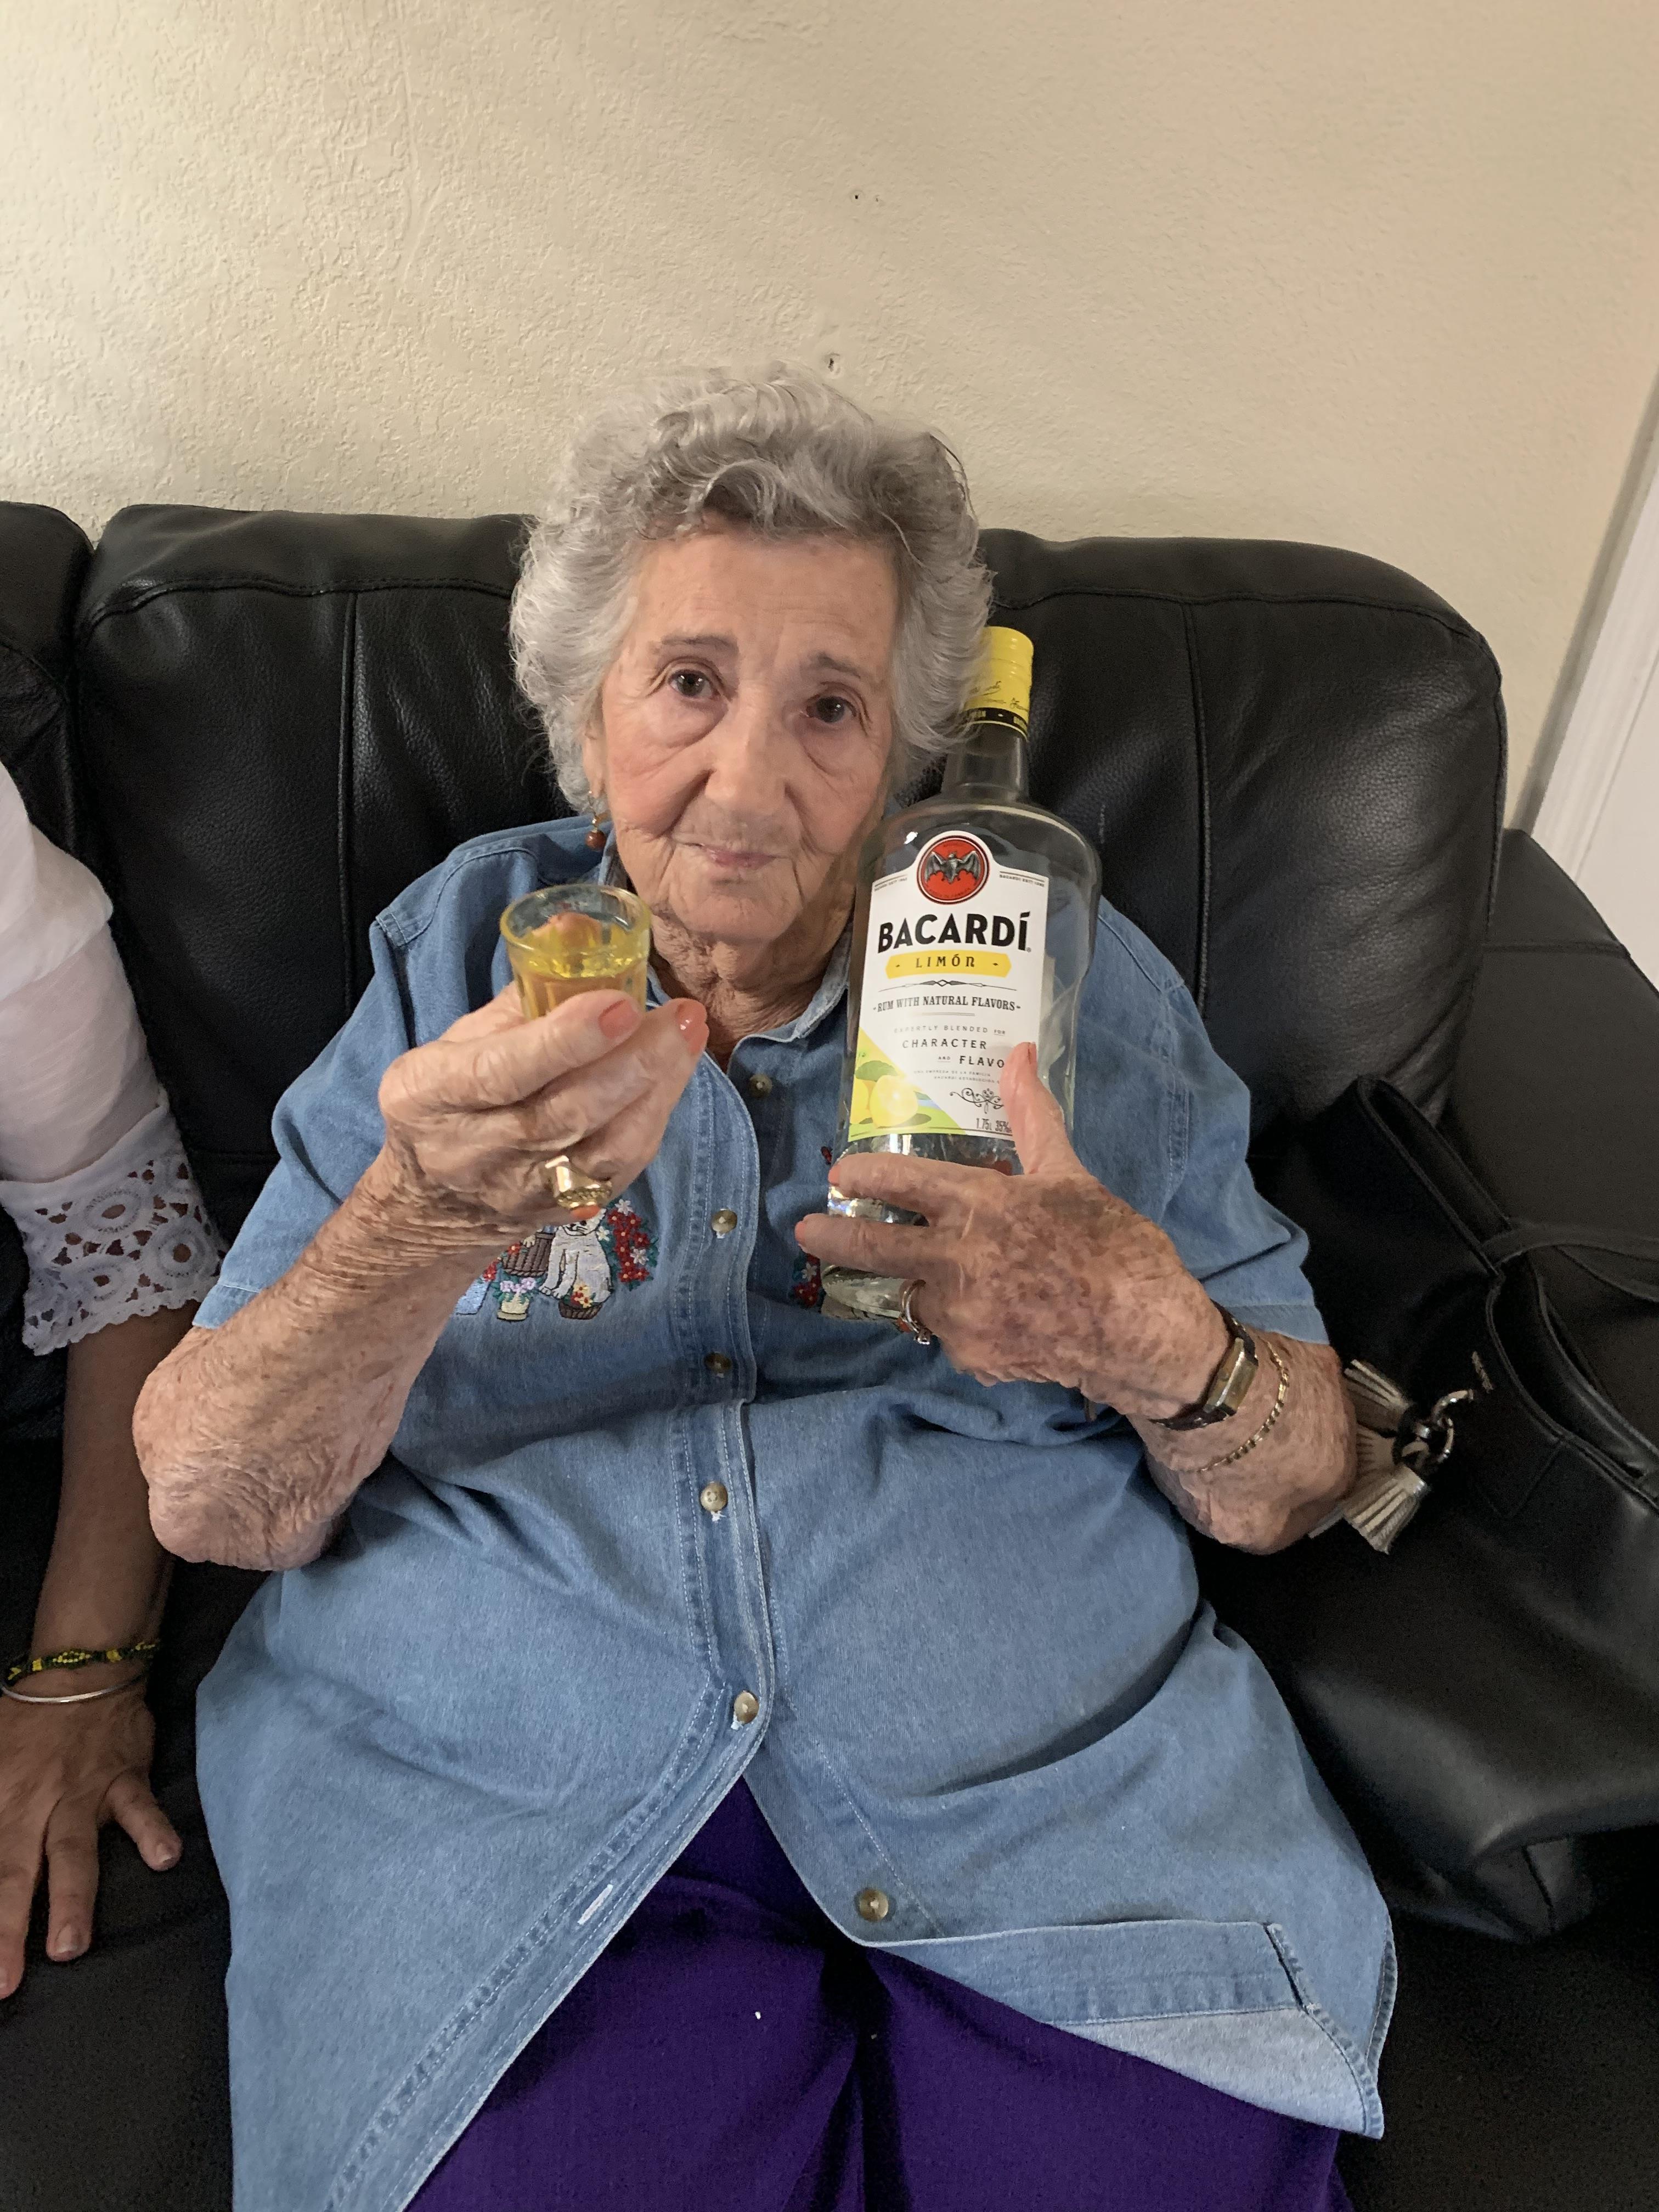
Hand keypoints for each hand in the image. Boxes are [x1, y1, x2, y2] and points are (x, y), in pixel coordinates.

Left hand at [0, 1681, 178, 1998]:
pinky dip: (152, 1831)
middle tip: (4, 1983)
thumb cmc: (25, 1726)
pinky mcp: (124, 1781)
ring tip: (70, 1946)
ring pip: (74, 1851)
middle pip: (17, 1874)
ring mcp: (82, 1796)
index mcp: (0, 1806)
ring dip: (71, 1899)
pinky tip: (165, 1858)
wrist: (81, 1674)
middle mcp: (35, 1807)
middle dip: (8, 1929)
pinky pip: (140, 1808)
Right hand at [369, 983, 707, 1259]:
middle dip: (633, 1062)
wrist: (431, 1204)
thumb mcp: (456, 1040)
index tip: (620, 1003)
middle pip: (565, 1114)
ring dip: (657, 1090)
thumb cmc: (447, 1100)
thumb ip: (520, 993)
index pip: (501, 1071)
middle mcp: (476, 1151)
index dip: (564, 1040)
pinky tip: (673, 1077)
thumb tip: (577, 927)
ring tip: (688, 1037)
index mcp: (432, 1095)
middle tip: (680, 1016)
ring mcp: (522, 1190)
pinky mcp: (562, 1211)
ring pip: (603, 1150)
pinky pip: (619, 1169)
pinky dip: (653, 1119)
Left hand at [795, 1043, 1225, 1417]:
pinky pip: (950, 1333)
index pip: (900, 1184)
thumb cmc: (1111, 1245)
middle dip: (832, 1238)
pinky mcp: (972, 1355)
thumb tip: (1017, 1054)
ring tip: (953, 1277)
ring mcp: (961, 1313)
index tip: (840, 1174)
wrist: (1141, 1332)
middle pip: (873, 1249)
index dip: (863, 1177)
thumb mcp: (1070, 1174)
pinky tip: (998, 1313)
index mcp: (979, 1206)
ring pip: (914, 1294)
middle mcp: (957, 1259)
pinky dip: (962, 1321)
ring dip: (921, 1283)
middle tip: (806, 1230)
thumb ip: (1030, 1118)